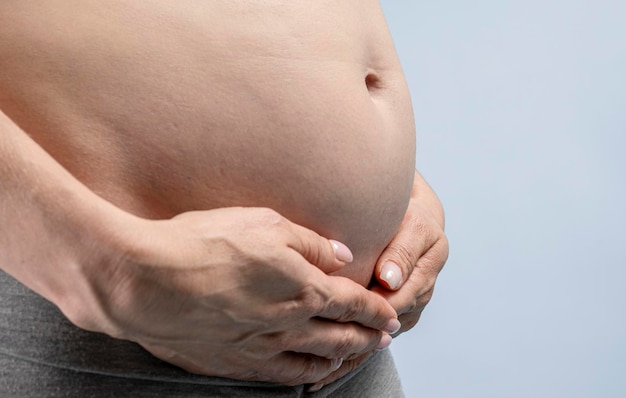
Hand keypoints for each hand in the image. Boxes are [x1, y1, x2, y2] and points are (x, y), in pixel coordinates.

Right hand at [66, 207, 399, 385]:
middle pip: (343, 335)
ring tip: (358, 353)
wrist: (146, 283)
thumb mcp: (263, 224)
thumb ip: (310, 242)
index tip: (392, 313)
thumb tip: (342, 253)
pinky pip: (284, 375)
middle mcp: (290, 324)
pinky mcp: (236, 362)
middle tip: (386, 336)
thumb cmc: (203, 244)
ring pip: (319, 359)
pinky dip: (307, 374)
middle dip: (370, 336)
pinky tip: (312, 371)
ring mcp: (263, 347)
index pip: (354, 302)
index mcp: (303, 287)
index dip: (377, 309)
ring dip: (346, 356)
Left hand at [307, 171, 447, 389]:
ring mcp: (403, 305)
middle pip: (385, 325)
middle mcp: (417, 293)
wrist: (408, 215)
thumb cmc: (408, 214)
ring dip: (349, 353)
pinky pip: (370, 338)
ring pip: (376, 337)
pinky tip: (322, 375)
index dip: (370, 312)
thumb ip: (402, 251)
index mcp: (426, 271)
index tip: (339, 321)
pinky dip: (349, 355)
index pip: (398, 300)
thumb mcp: (412, 224)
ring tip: (317, 371)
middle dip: (354, 341)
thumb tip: (390, 281)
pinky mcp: (389, 311)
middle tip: (321, 353)